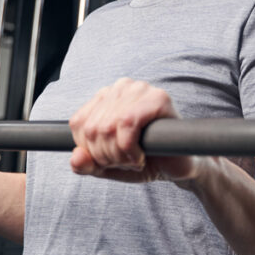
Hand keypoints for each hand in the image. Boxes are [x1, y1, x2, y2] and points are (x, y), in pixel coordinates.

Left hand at [67, 78, 199, 184]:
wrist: (179, 166)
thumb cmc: (145, 160)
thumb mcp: (108, 166)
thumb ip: (87, 164)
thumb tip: (75, 158)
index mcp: (105, 97)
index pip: (79, 123)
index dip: (91, 150)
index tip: (111, 160)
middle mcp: (120, 87)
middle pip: (93, 128)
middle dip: (106, 156)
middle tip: (126, 162)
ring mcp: (140, 89)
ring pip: (107, 127)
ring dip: (119, 155)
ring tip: (134, 160)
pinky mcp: (158, 98)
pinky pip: (126, 123)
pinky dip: (129, 149)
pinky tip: (141, 156)